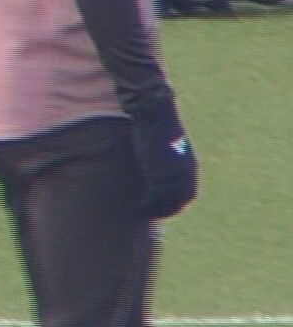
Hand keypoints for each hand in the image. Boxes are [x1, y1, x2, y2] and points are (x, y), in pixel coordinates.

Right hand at [131, 100, 196, 218]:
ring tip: (141, 213)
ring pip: (165, 200)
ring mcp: (172, 173)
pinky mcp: (158, 171)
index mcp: (189, 166)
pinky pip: (153, 195)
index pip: (187, 194)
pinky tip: (136, 206)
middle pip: (178, 200)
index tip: (162, 208)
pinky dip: (146, 203)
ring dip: (155, 209)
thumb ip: (167, 155)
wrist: (155, 112)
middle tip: (151, 215)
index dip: (175, 204)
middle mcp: (184, 173)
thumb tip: (157, 162)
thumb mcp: (168, 142)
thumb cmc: (159, 122)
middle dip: (166, 210)